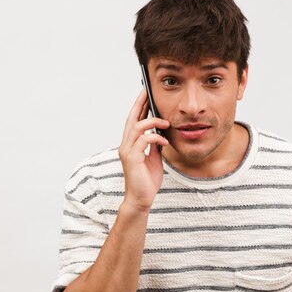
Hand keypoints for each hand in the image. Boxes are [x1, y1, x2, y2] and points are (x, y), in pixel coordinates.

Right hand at [118, 89, 169, 211]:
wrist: (142, 199)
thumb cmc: (147, 181)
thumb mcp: (154, 158)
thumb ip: (155, 145)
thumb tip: (160, 133)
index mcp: (131, 144)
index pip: (134, 120)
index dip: (139, 106)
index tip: (146, 93)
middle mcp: (126, 145)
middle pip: (131, 118)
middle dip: (140, 103)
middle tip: (148, 91)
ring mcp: (127, 151)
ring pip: (137, 127)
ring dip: (153, 121)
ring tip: (166, 123)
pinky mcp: (132, 158)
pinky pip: (144, 140)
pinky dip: (155, 137)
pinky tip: (164, 141)